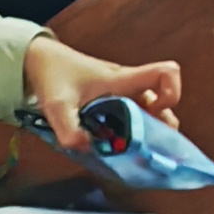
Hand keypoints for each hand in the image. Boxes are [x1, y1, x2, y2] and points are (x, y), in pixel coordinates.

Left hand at [21, 36, 184, 148]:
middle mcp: (130, 87)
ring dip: (147, 134)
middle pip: (166, 104)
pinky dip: (133, 134)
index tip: (155, 114)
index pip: (166, 74)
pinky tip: (114, 147)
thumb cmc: (54, 77)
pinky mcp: (114, 103)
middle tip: (142, 148)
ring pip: (152, 114)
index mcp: (124, 80)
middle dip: (162, 129)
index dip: (172, 93)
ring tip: (128, 151)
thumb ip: (69, 130)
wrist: (41, 62)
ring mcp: (124, 95)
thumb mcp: (56, 105)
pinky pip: (136, 118)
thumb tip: (87, 149)